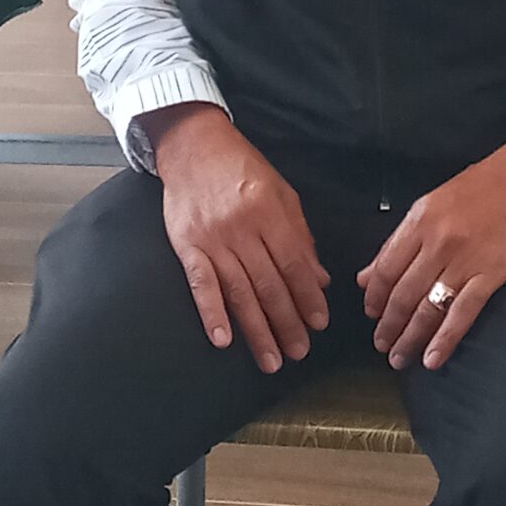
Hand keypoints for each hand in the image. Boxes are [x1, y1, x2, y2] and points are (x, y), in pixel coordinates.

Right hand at [150, 104, 331, 371]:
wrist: (193, 146)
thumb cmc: (242, 168)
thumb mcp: (281, 192)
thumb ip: (300, 235)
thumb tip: (319, 278)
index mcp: (270, 211)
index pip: (294, 262)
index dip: (308, 295)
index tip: (319, 322)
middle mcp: (242, 226)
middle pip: (269, 283)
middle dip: (287, 321)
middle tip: (299, 351)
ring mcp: (212, 238)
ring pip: (239, 291)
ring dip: (256, 330)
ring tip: (271, 359)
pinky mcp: (187, 245)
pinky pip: (201, 284)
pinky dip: (212, 313)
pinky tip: (223, 339)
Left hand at [357, 129, 505, 372]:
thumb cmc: (484, 185)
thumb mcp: (433, 202)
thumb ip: (399, 240)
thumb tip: (367, 275)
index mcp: (420, 220)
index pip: (386, 269)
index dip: (375, 298)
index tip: (371, 314)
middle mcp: (438, 242)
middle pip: (403, 294)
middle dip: (389, 325)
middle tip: (382, 345)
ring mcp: (465, 260)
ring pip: (428, 308)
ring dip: (410, 338)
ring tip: (400, 357)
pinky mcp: (491, 274)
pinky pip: (462, 313)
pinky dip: (445, 339)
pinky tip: (433, 357)